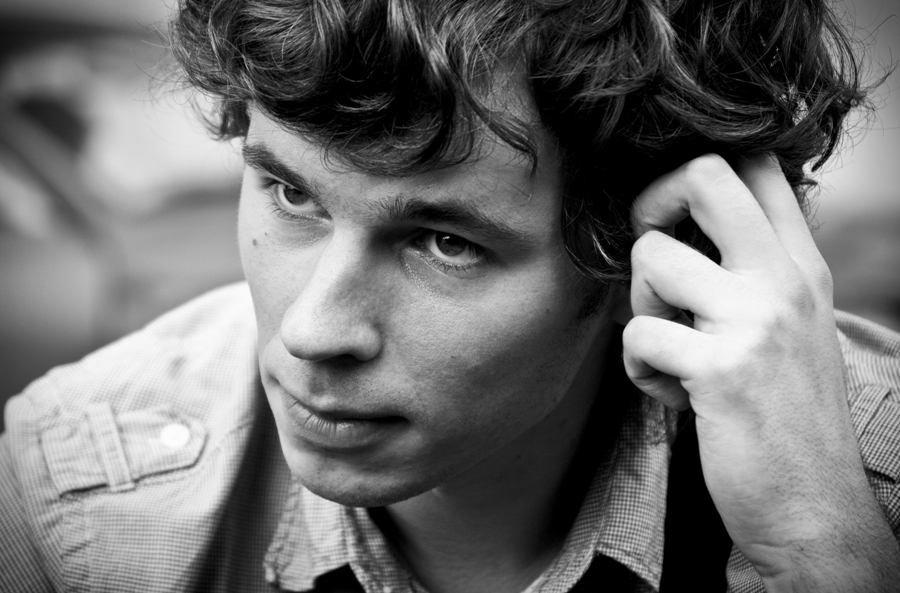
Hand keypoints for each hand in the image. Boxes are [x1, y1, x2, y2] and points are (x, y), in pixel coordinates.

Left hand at [622, 154, 899, 590]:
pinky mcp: (720, 370)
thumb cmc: (781, 413)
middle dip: (651, 202)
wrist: (808, 504)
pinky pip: (637, 335)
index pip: (756, 164)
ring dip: (638, 305)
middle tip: (650, 253)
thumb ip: (748, 272)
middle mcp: (783, 280)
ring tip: (665, 346)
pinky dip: (636, 368)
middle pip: (704, 174)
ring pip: (650, 258)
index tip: (671, 218)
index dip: (692, 172)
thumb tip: (677, 226)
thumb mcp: (785, 325)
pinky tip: (669, 393)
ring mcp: (755, 321)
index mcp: (799, 265)